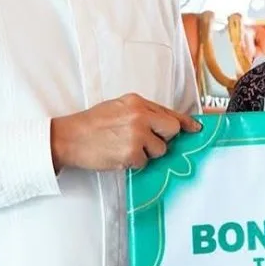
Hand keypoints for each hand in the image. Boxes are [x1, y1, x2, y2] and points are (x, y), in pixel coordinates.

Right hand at [50, 93, 201, 171]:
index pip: (169, 112)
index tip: (196, 129)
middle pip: (172, 130)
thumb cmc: (92, 124)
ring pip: (160, 150)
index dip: (185, 122)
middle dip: (163, 139)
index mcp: (137, 102)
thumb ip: (142, 113)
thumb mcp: (118, 108)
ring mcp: (137, 134)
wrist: (68, 138)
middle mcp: (140, 115)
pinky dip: (134, 163)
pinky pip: (145, 163)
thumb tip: (165, 123)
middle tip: (145, 141)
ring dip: (146, 153)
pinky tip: (119, 156)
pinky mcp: (131, 153)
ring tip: (125, 147)